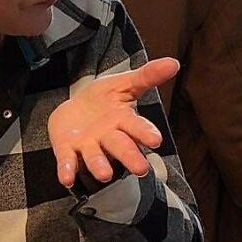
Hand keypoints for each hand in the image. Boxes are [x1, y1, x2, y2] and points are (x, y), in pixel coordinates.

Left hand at [48, 57, 178, 186]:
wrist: (73, 109)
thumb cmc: (103, 99)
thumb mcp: (124, 83)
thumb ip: (148, 75)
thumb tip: (174, 63)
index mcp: (124, 120)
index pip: (138, 127)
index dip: (146, 133)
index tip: (156, 140)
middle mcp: (108, 137)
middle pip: (121, 147)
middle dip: (130, 157)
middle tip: (141, 169)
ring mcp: (88, 145)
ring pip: (96, 157)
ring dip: (100, 166)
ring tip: (105, 175)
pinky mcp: (68, 149)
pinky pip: (68, 161)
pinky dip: (68, 170)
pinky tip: (67, 179)